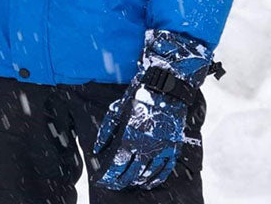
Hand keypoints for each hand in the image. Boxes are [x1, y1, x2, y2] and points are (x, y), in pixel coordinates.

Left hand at [92, 29, 215, 190]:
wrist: (165, 85)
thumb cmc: (139, 94)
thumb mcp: (118, 109)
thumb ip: (108, 130)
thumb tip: (98, 148)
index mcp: (130, 135)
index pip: (118, 164)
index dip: (109, 175)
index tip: (103, 180)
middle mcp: (146, 145)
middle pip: (132, 172)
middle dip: (121, 181)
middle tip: (114, 185)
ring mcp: (161, 147)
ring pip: (148, 174)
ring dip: (137, 182)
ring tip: (129, 185)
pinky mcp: (172, 146)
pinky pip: (165, 169)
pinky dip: (156, 178)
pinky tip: (149, 181)